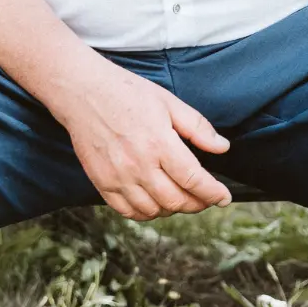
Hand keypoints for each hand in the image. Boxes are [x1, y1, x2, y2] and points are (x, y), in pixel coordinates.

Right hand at [51, 61, 231, 220]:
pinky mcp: (101, 182)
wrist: (83, 93)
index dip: (213, 193)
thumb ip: (198, 128)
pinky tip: (156, 203)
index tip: (224, 198)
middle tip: (207, 199)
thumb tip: (222, 147)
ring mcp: (117, 177)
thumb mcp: (170, 103)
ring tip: (183, 199)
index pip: (193, 179)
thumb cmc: (128, 94)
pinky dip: (145, 213)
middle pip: (175, 200)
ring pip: (152, 210)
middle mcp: (138, 165)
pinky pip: (127, 211)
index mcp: (159, 143)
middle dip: (197, 204)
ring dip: (173, 210)